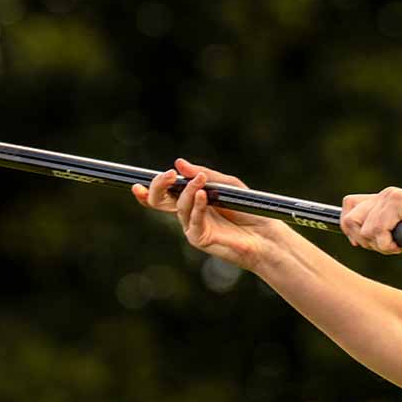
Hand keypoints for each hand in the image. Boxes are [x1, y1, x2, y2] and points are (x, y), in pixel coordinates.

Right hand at [132, 157, 282, 270]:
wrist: (265, 233)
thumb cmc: (248, 208)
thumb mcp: (227, 185)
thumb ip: (204, 174)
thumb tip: (179, 162)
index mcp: (191, 199)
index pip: (163, 193)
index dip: (148, 188)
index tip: (136, 182)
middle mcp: (187, 213)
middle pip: (160, 201)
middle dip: (158, 187)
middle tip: (169, 175)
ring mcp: (192, 226)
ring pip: (180, 207)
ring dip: (189, 191)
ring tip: (201, 182)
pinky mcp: (200, 238)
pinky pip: (193, 221)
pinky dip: (197, 206)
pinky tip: (203, 196)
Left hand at [340, 186, 401, 256]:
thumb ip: (385, 235)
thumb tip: (363, 241)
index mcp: (385, 201)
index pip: (349, 208)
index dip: (351, 229)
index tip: (364, 244)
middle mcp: (384, 195)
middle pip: (348, 218)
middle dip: (362, 240)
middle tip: (385, 247)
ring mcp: (390, 196)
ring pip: (362, 228)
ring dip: (378, 245)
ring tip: (398, 247)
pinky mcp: (398, 201)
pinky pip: (377, 229)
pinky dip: (386, 244)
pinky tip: (401, 246)